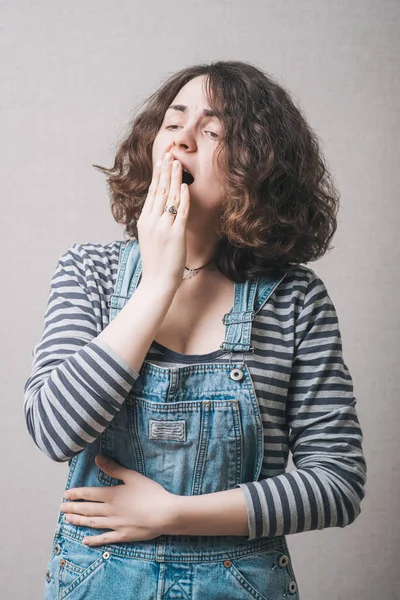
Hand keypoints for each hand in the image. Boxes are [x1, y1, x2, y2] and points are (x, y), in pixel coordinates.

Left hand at [59, 455, 177, 546]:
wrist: (164, 514)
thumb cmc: (150, 492)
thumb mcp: (132, 476)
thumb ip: (113, 469)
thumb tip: (97, 459)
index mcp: (112, 495)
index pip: (89, 494)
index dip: (76, 494)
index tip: (65, 495)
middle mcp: (110, 511)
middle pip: (88, 509)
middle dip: (73, 507)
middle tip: (61, 508)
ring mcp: (115, 525)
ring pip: (92, 523)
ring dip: (79, 521)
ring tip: (68, 520)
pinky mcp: (123, 536)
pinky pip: (105, 539)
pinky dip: (94, 540)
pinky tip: (85, 540)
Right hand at [137, 143, 190, 289]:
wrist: (157, 282)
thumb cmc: (155, 263)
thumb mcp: (149, 238)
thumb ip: (153, 222)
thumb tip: (159, 209)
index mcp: (144, 220)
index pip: (151, 192)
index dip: (157, 175)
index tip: (162, 160)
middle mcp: (152, 221)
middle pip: (159, 190)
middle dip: (165, 170)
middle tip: (169, 153)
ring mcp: (163, 227)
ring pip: (169, 197)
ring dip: (174, 179)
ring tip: (177, 163)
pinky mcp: (175, 234)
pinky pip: (180, 212)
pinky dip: (182, 198)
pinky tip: (184, 186)